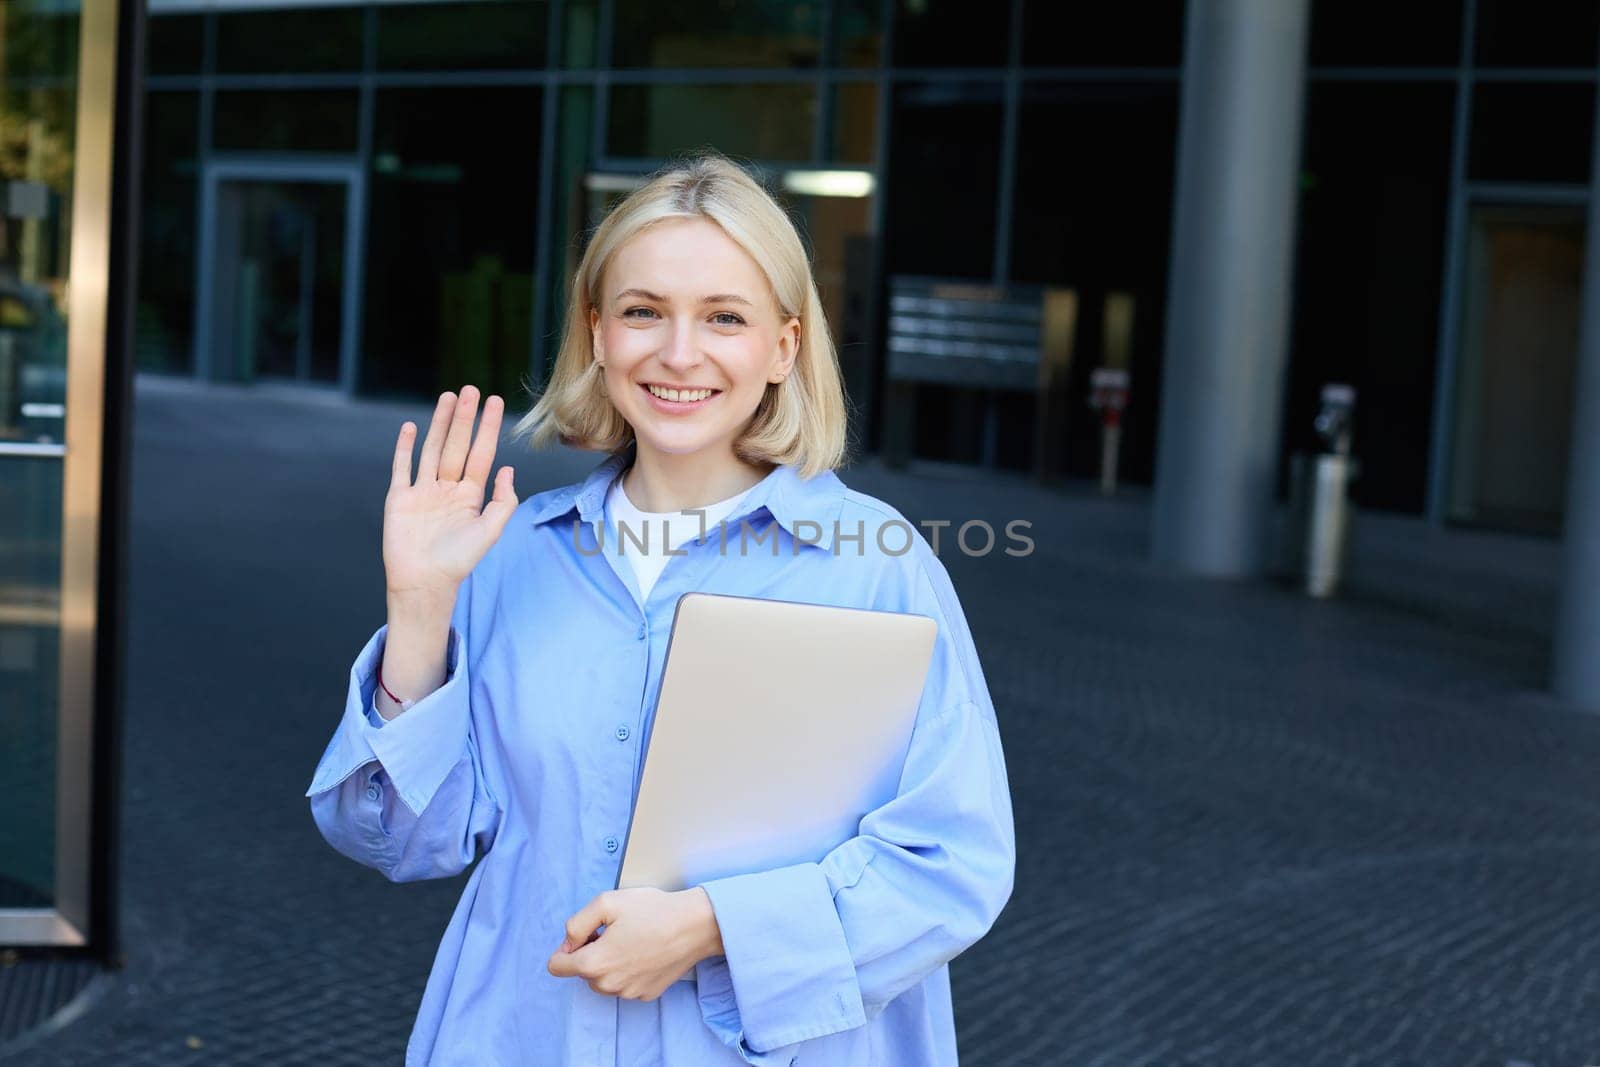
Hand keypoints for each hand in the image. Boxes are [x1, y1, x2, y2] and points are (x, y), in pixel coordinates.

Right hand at [384, 385, 517, 599]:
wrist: (424, 582)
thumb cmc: (459, 561)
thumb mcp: (490, 532)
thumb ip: (503, 501)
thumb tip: (508, 469)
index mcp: (470, 495)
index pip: (481, 453)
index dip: (488, 428)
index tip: (495, 402)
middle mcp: (447, 488)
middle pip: (457, 445)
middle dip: (464, 418)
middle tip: (471, 389)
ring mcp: (423, 491)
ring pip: (431, 449)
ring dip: (440, 424)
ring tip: (448, 397)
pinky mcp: (400, 498)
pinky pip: (402, 467)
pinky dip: (404, 447)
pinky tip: (410, 427)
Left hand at [546, 888, 723, 1001]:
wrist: (695, 926)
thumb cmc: (653, 911)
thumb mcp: (606, 902)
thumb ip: (576, 923)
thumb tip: (568, 942)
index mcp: (594, 963)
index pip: (556, 966)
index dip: (566, 946)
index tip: (587, 934)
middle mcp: (608, 985)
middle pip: (582, 973)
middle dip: (591, 953)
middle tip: (615, 932)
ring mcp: (628, 993)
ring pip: (603, 981)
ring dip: (609, 964)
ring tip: (632, 941)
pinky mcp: (646, 994)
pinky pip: (625, 985)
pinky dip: (629, 971)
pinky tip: (645, 952)